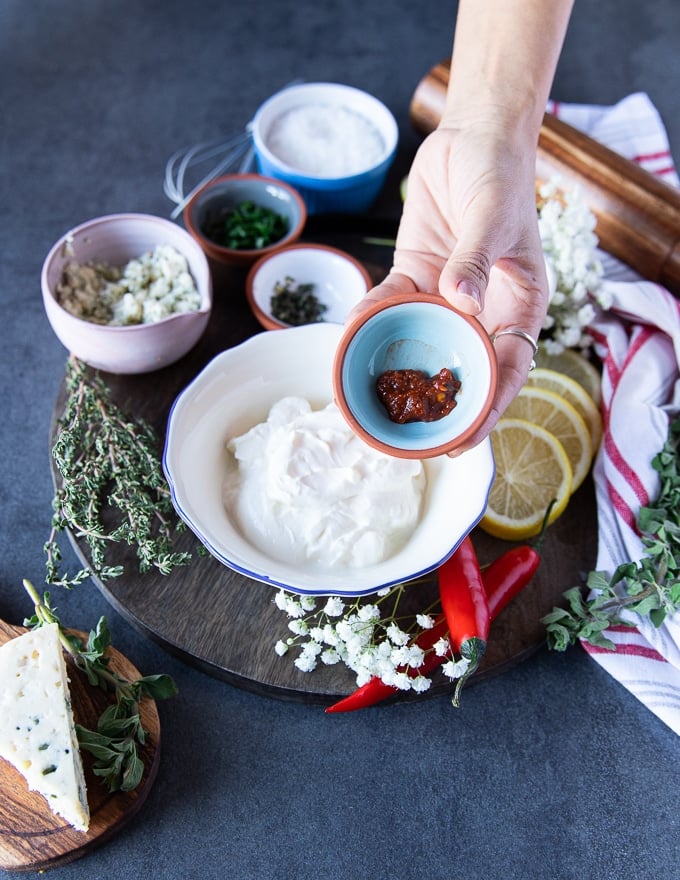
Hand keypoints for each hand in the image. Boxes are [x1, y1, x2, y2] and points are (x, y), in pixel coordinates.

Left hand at [357, 120, 548, 452]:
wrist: (470, 138)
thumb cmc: (499, 175)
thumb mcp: (494, 217)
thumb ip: (477, 260)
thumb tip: (463, 302)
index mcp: (518, 307)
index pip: (507, 370)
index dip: (487, 409)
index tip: (462, 440)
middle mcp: (482, 311)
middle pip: (460, 367)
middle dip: (436, 403)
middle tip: (406, 436)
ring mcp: (446, 296)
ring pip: (421, 341)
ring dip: (396, 365)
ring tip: (370, 396)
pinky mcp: (415, 277)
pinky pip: (391, 305)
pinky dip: (372, 317)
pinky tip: (352, 327)